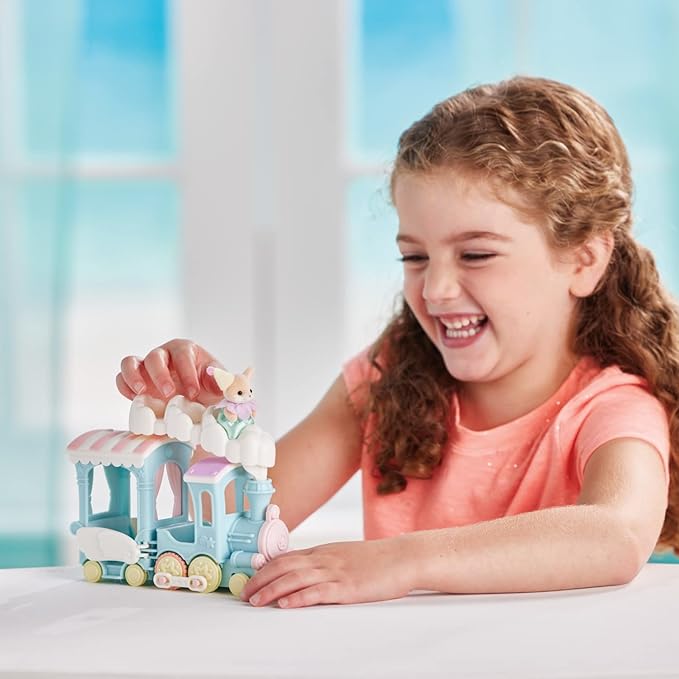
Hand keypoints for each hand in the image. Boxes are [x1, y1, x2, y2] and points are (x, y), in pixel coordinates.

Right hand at [116, 338, 223, 405]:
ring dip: (134, 376)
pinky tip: (134, 400)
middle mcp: (164, 354)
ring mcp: (146, 367)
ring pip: (130, 362)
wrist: (197, 400)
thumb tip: (223, 380)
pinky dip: (124, 387)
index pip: (182, 356)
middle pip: (155, 356)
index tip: (193, 393)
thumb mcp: (218, 384)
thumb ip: (221, 381)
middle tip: (169, 394)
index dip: (187, 373)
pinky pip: (121, 379)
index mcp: (185, 350)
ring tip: (142, 393)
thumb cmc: (208, 387)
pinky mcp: (135, 380)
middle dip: (161, 375)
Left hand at [240, 539, 413, 608]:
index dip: (265, 568)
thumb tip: (305, 572)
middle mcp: (325, 559)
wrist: (403, 557)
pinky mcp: (347, 588)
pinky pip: (318, 592)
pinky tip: (286, 604)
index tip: (251, 578)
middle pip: (284, 566)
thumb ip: (324, 563)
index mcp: (324, 552)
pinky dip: (298, 598)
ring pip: (295, 579)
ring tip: (256, 601)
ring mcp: (335, 572)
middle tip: (245, 593)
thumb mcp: (345, 556)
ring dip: (272, 590)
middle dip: (261, 580)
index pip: (287, 557)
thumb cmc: (377, 560)